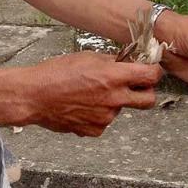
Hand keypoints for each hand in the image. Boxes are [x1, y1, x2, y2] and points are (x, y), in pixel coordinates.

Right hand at [12, 52, 161, 136]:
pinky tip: (82, 105)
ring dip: (114, 101)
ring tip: (90, 93)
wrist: (33, 96)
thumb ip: (112, 61)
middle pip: (148, 100)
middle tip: (136, 86)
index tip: (151, 70)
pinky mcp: (95, 130)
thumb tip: (129, 61)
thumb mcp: (88, 57)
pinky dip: (98, 114)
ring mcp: (105, 117)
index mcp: (114, 77)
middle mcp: (114, 99)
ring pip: (121, 109)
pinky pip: (105, 121)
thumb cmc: (56, 73)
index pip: (151, 76)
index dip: (154, 71)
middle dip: (146, 92)